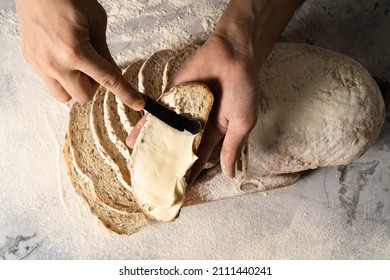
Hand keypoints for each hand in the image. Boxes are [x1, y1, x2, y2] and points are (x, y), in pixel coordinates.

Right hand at [15, 0, 143, 108]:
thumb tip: (112, 71)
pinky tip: (63, 59)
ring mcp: (40, 64)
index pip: (108, 80)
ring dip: (75, 87)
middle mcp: (55, 63)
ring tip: (77, 66)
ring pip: (64, 97)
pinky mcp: (31, 61)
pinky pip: (50, 83)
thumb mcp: (96, 20)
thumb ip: (104, 50)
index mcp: (75, 51)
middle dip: (94, 85)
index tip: (137, 103)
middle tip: (95, 66)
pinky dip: (62, 78)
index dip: (126, 93)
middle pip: (84, 96)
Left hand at [127, 0, 301, 182]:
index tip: (178, 191)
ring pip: (163, 135)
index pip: (198, 160)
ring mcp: (181, 112)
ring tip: (138, 167)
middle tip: (152, 183)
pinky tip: (134, 140)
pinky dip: (145, 127)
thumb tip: (229, 175)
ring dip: (151, 149)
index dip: (189, 175)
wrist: (232, 55)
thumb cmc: (243, 88)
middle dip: (165, 165)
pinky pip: (156, 114)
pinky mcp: (171, 98)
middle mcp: (194, 126)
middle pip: (176, 150)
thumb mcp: (242, 123)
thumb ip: (232, 148)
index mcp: (212, 134)